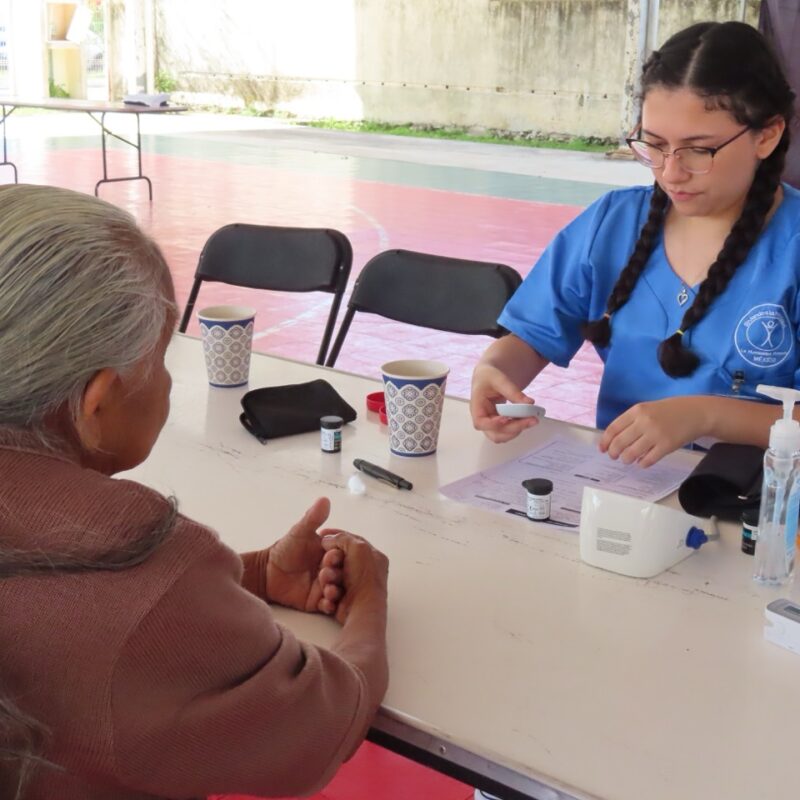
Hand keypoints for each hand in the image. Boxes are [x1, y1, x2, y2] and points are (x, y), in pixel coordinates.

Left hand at [265, 497, 344, 614]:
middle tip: (326, 573)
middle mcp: (332, 569)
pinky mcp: (318, 602)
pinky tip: (326, 602)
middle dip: (338, 574)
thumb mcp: (299, 533)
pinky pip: (329, 605)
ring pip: (338, 589)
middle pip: (343, 573)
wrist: (267, 573)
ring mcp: (326, 586)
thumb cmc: (284, 550)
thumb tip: (324, 499)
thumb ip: (312, 518)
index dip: (338, 556)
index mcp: (331, 553)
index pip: (343, 554)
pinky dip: (330, 604)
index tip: (330, 555)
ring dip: (336, 590)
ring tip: (327, 590)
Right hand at [320, 532, 388, 624]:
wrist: (362, 608)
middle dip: (329, 561)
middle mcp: (366, 570)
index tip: (322, 533)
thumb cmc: (364, 578)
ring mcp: (355, 585)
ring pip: (333, 575)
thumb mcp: (357, 548)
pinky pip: (331, 590)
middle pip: (340, 558)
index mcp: (373, 556)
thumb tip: (329, 539)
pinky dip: (329, 591)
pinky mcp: (345, 599)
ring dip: (328, 577)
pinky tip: (331, 593)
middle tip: (326, 563)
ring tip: (329, 581)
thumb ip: (343, 538)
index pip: (352, 541)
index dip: (337, 535)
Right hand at [470, 362, 539, 442]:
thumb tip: (529, 403)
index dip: (493, 424)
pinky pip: (508, 431)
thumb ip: (513, 392)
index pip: (480, 422)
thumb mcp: (499, 380)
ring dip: (517, 430)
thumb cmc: (488, 377)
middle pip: (494, 434)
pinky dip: (519, 427)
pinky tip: (527, 418)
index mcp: (477, 407)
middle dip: (513, 429)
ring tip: (531, 419)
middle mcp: (483, 419)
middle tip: (531, 419)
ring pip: (502, 436)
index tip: (506, 419)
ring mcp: (491, 424)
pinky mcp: (500, 424)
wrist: (489, 377)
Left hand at [599, 397, 704, 466]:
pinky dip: (642, 464)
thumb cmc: (669, 411)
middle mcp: (644, 422)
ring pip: (631, 453)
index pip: (613, 429)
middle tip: (615, 456)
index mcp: (637, 410)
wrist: (697, 413)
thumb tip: (614, 439)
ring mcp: (656, 434)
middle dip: (614, 453)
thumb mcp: (647, 409)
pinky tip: (642, 462)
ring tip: (628, 459)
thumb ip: (632, 421)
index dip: (605, 442)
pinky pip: (648, 460)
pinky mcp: (667, 446)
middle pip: (619, 443)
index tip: (602, 449)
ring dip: (626, 459)